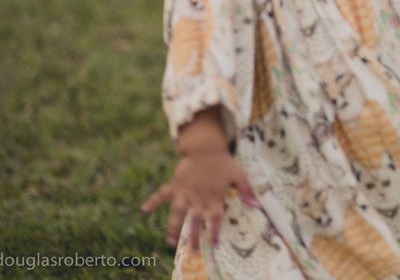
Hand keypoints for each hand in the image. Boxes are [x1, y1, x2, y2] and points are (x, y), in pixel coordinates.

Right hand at [141, 145, 257, 250]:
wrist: (206, 147)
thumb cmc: (223, 162)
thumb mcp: (238, 174)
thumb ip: (246, 190)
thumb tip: (256, 206)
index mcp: (214, 196)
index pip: (215, 218)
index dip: (215, 231)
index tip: (214, 244)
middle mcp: (198, 197)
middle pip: (195, 220)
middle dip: (193, 236)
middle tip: (191, 252)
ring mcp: (185, 192)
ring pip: (177, 212)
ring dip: (173, 227)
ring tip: (171, 241)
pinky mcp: (176, 185)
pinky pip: (162, 194)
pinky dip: (153, 201)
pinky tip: (144, 209)